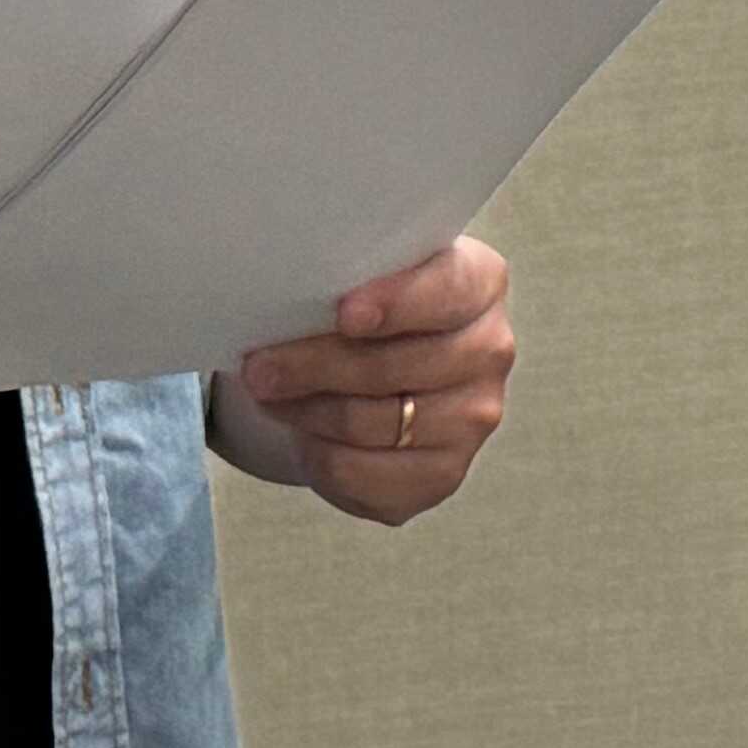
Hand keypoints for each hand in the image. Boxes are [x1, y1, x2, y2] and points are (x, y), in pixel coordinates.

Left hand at [229, 238, 514, 527]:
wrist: (386, 367)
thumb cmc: (371, 307)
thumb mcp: (368, 272)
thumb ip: (348, 273)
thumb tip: (285, 293)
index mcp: (481, 283)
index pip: (445, 290)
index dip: (396, 304)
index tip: (345, 314)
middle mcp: (490, 350)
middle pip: (394, 366)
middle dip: (316, 367)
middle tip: (257, 369)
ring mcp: (473, 418)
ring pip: (373, 423)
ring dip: (307, 411)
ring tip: (269, 396)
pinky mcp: (444, 474)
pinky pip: (366, 475)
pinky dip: (322, 457)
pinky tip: (304, 435)